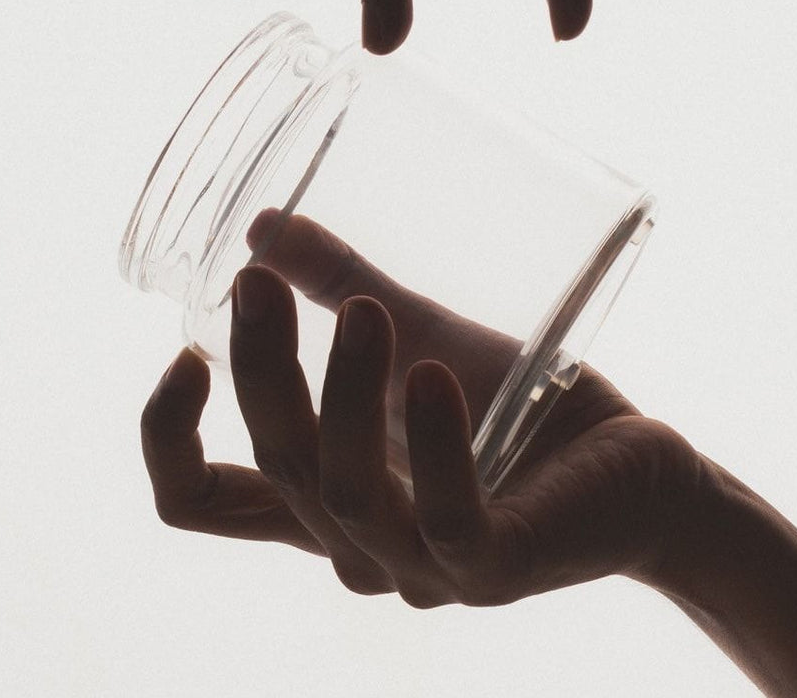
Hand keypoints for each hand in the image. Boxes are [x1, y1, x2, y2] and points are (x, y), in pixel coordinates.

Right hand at [141, 214, 704, 606]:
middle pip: (273, 468)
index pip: (201, 502)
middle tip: (263, 283)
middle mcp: (353, 545)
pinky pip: (448, 522)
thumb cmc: (516, 406)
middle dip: (261, 369)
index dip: (167, 439)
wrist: (630, 463)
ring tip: (367, 311)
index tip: (182, 352)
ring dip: (343, 395)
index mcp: (319, 497)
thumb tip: (264, 226)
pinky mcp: (493, 570)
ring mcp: (420, 568)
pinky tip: (434, 377)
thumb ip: (341, 286)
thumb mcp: (418, 333)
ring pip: (344, 493)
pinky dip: (434, 448)